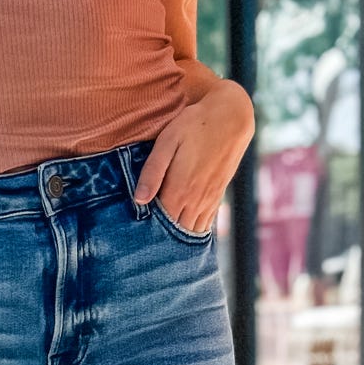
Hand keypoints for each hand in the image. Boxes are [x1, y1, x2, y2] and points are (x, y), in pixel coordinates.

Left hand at [133, 79, 254, 234]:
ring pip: (191, 231)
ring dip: (178, 240)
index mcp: (179, 189)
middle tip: (143, 248)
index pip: (159, 223)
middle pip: (175, 232)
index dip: (145, 233)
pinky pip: (205, 224)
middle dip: (160, 241)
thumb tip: (138, 200)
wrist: (231, 116)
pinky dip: (193, 232)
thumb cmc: (194, 124)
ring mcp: (208, 200)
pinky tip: (183, 236)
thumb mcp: (167, 142)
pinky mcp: (217, 196)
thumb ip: (153, 171)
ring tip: (161, 247)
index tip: (132, 239)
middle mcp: (195, 200)